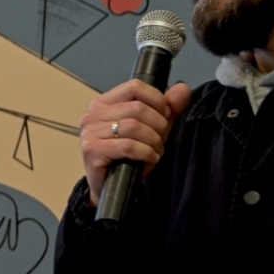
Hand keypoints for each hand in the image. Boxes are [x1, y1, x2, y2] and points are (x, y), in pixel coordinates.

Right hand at [79, 80, 191, 201]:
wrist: (111, 187)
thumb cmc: (128, 155)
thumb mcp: (152, 128)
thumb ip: (168, 108)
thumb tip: (182, 88)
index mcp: (105, 103)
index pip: (134, 86)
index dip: (157, 100)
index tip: (164, 116)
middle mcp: (93, 114)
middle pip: (137, 108)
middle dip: (158, 125)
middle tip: (161, 139)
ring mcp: (90, 132)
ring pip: (133, 126)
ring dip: (153, 141)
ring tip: (156, 151)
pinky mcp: (92, 150)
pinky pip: (128, 146)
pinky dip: (145, 152)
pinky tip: (150, 158)